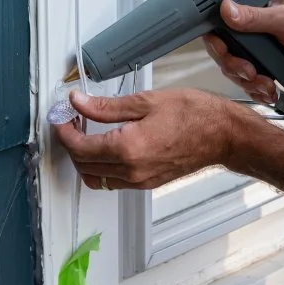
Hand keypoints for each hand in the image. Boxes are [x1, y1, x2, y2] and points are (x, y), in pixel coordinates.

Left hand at [53, 88, 237, 189]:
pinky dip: (101, 166)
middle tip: (71, 120)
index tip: (61, 117)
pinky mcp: (147, 183)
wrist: (222, 135)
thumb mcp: (144, 101)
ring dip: (84, 158)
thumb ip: (106, 106)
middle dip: (71, 144)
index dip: (64, 132)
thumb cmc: (193, 114)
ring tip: (86, 132)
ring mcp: (139, 181)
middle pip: (84, 166)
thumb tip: (79, 102)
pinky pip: (113, 181)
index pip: (79, 148)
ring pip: (96, 178)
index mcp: (127, 149)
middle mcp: (131, 171)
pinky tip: (106, 144)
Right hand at [204, 0, 283, 103]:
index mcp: (252, 5)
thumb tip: (225, 9)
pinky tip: (270, 91)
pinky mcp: (267, 66)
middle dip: (234, 65)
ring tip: (267, 85)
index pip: (219, 19)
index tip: (224, 50)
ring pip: (235, 68)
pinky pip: (250, 82)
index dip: (216, 37)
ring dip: (247, 81)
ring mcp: (258, 48)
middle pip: (223, 49)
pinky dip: (257, 90)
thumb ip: (254, 17)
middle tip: (250, 72)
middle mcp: (251, 26)